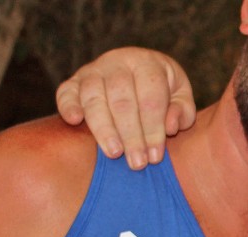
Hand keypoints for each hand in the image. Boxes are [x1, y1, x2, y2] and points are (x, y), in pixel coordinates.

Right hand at [56, 47, 196, 169]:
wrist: (136, 72)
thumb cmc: (163, 91)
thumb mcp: (181, 96)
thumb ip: (182, 111)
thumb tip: (170, 127)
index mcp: (147, 63)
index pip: (151, 98)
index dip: (153, 129)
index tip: (155, 157)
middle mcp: (118, 62)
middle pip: (122, 100)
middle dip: (131, 135)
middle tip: (137, 163)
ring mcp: (93, 70)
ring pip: (94, 98)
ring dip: (103, 128)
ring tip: (114, 154)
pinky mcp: (74, 81)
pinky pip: (66, 92)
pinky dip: (68, 106)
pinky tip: (75, 122)